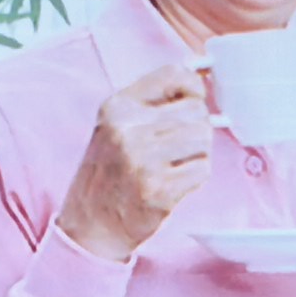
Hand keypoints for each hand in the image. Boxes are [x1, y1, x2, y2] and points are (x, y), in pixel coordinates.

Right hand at [53, 59, 213, 259]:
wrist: (91, 222)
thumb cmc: (109, 173)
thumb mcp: (116, 126)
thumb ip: (151, 103)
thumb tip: (199, 80)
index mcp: (118, 107)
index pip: (173, 74)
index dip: (194, 86)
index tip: (196, 99)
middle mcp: (127, 129)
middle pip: (196, 110)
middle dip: (198, 127)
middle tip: (181, 146)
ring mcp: (143, 159)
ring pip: (204, 137)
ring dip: (199, 152)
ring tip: (177, 164)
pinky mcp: (159, 188)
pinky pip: (203, 169)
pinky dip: (196, 176)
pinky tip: (176, 182)